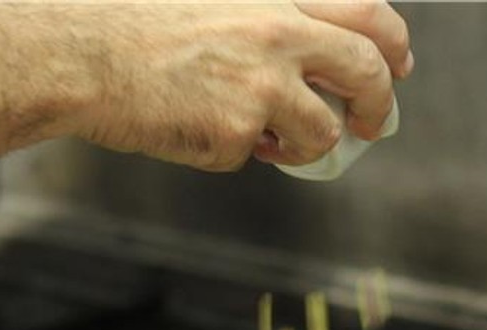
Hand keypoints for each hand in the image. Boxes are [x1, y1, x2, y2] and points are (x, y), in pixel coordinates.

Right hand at [0, 1, 411, 200]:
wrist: (87, 59)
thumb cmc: (141, 33)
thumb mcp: (220, 8)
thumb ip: (272, 31)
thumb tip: (317, 73)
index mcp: (276, 1)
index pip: (367, 13)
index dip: (394, 44)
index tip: (398, 67)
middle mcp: (279, 36)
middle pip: (367, 72)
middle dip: (379, 106)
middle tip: (372, 124)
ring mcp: (262, 87)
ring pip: (323, 134)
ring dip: (303, 146)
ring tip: (263, 137)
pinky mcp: (238, 133)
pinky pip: (260, 157)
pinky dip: (240, 153)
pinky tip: (202, 129)